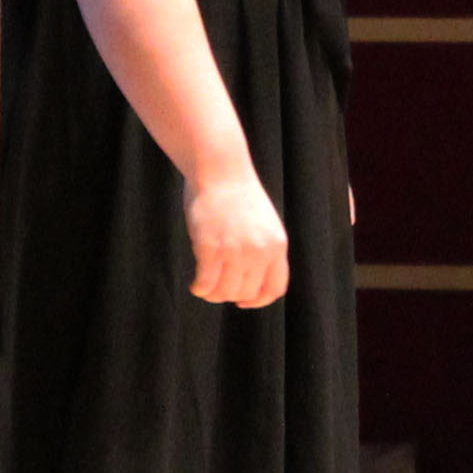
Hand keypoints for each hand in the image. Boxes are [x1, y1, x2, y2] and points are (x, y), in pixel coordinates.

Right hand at [185, 164, 287, 307]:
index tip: (243, 302)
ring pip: (225, 292)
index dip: (258, 301)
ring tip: (204, 288)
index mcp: (277, 246)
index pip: (274, 288)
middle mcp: (259, 251)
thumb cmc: (236, 194)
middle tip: (216, 289)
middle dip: (229, 296)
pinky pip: (206, 282)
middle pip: (246, 292)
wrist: (220, 170)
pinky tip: (195, 285)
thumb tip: (249, 281)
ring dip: (213, 295)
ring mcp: (235, 250)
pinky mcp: (210, 247)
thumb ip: (262, 249)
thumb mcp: (263, 224)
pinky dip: (199, 288)